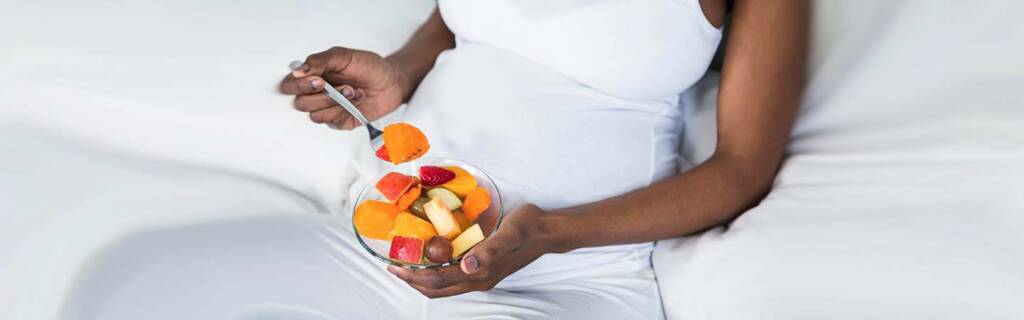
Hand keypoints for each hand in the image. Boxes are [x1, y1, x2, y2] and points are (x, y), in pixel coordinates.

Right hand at [279, 47, 409, 129]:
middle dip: (322, 96)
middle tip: (343, 87)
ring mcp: (327, 110)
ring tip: (354, 91)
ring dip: (337, 103)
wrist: (391, 81)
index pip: (289, 86)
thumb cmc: (368, 67)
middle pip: (300, 104)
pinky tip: (359, 100)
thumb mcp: (344, 56)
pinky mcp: (340, 122)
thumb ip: (320, 61)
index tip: (319, 80)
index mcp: (312, 76)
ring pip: (315, 116)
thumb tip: (297, 70)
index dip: (299, 86)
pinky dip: (347, 111)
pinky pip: (333, 122)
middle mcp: (316, 94)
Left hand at [387, 204, 553, 297]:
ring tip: (406, 264)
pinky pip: (453, 277)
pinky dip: (436, 272)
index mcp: (481, 273)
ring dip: (423, 278)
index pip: (438, 281)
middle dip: (413, 281)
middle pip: (438, 289)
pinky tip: (431, 258)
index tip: (394, 266)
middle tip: (393, 267)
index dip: (414, 276)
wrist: (548, 231)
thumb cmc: (528, 227)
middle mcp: (479, 279)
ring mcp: (482, 276)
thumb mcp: (509, 233)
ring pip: (445, 286)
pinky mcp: (484, 270)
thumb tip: (467, 265)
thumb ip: (489, 250)